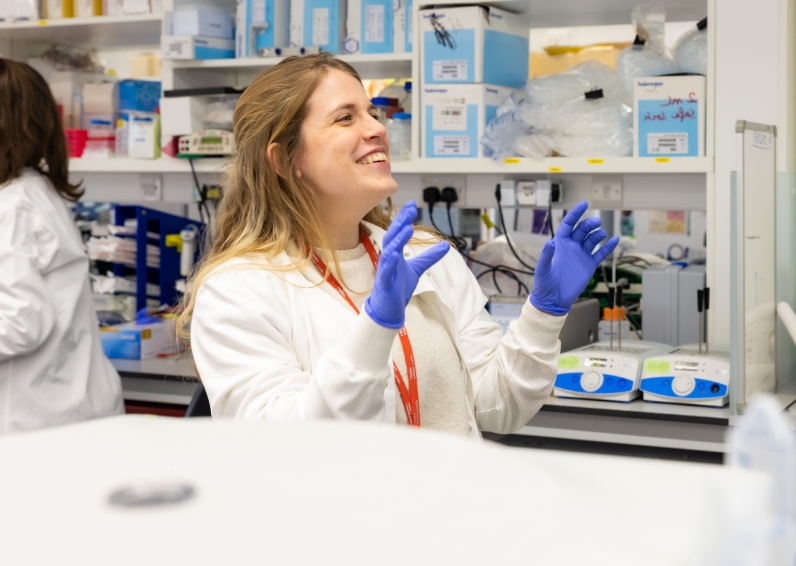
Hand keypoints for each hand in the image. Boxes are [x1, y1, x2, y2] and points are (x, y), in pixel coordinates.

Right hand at [364, 201, 449, 328]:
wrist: (389, 308)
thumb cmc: (399, 286)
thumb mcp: (418, 268)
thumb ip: (430, 257)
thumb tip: (446, 245)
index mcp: (395, 253)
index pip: (398, 232)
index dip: (404, 218)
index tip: (412, 205)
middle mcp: (388, 258)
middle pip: (392, 236)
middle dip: (401, 222)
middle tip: (410, 209)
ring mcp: (385, 270)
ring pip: (389, 251)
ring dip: (397, 239)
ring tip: (407, 228)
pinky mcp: (384, 283)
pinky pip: (386, 271)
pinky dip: (389, 262)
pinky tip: (394, 254)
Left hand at [530, 201, 618, 315]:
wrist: (553, 299)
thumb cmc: (544, 283)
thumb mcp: (542, 269)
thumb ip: (546, 255)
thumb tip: (550, 243)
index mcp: (559, 244)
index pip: (568, 224)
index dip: (575, 214)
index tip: (584, 204)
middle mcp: (571, 247)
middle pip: (582, 230)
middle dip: (589, 224)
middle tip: (595, 223)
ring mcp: (581, 255)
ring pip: (592, 240)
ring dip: (597, 235)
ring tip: (601, 234)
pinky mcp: (589, 265)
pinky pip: (600, 254)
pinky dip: (608, 248)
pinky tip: (615, 240)